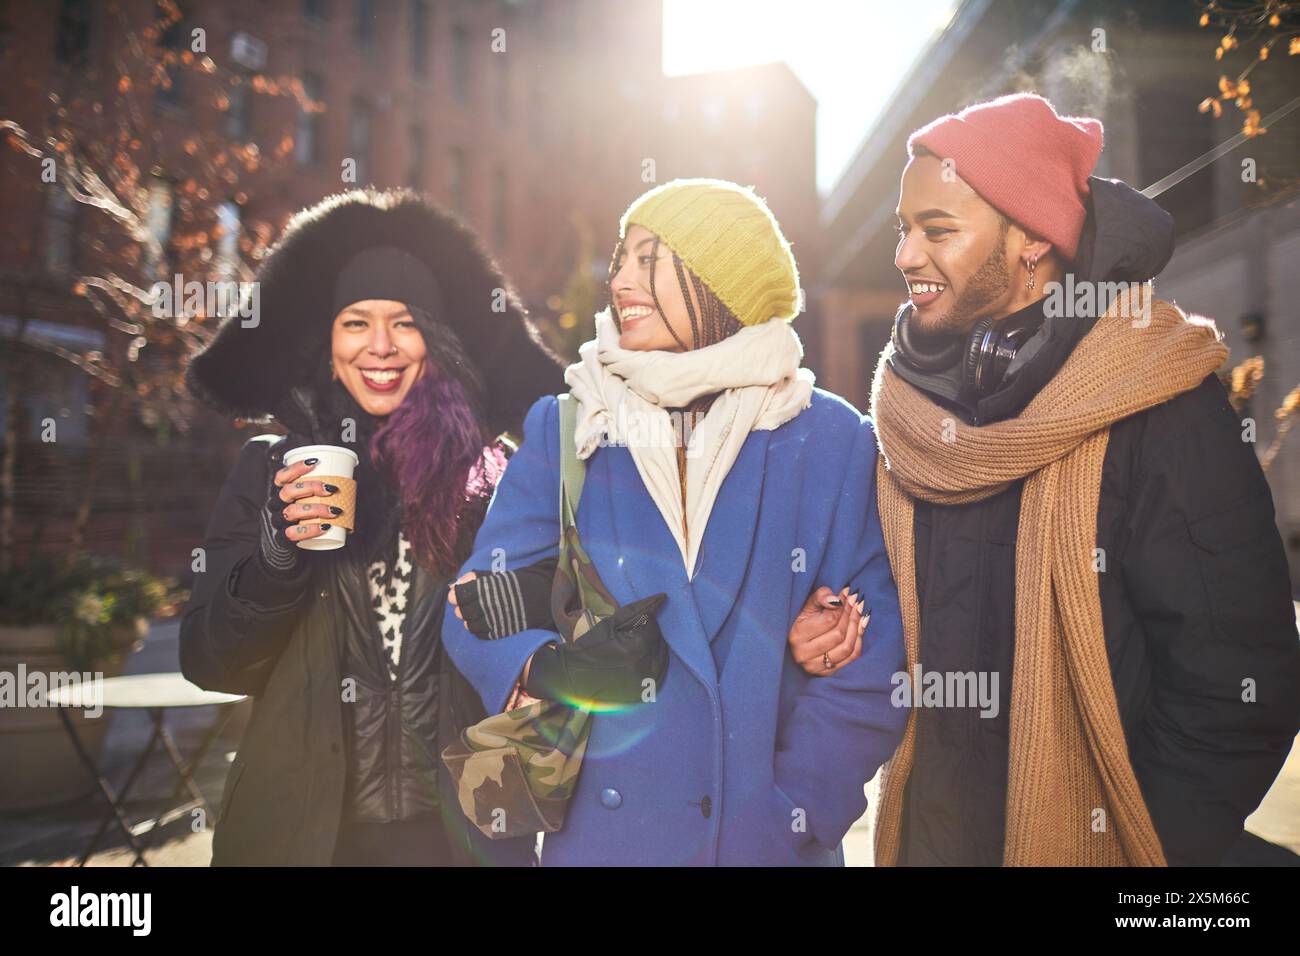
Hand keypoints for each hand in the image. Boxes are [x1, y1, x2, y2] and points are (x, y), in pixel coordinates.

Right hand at [270, 457, 343, 545]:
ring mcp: (279, 522)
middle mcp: (277, 505)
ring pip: (291, 511)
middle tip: (331, 489)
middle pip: (288, 491)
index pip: (281, 477)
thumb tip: (348, 477)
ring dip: (316, 509)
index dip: (296, 468)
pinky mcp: (283, 538)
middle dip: (311, 487)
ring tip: (334, 511)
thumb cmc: (304, 516)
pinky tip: (324, 527)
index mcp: (282, 493)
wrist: (290, 541)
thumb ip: (321, 489)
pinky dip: (311, 529)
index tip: (315, 462)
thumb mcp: (308, 499)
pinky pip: (293, 533)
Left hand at [447, 557, 560, 638]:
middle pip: (463, 611)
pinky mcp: (501, 632)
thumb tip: (454, 585)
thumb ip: (474, 579)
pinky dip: (478, 629)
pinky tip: (482, 622)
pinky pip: (481, 634)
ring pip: (470, 624)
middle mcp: (490, 604)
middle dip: (461, 608)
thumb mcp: (496, 576)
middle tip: (465, 605)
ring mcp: (495, 620)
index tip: (455, 595)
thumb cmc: (516, 585)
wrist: (541, 598)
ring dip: (469, 620)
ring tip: (476, 614)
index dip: (455, 595)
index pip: (461, 594)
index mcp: (488, 588)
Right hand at [524, 593, 668, 705]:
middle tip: (633, 634)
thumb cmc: (588, 647)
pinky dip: (654, 666)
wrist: (570, 677)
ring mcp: (643, 686)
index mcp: (636, 650)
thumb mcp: (610, 624)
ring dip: (654, 650)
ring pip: (662, 660)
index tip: (632, 623)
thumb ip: (638, 610)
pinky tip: (641, 661)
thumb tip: (663, 597)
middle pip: (660, 644)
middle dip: (650, 635)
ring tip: (635, 646)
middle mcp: (644, 670)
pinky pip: (658, 677)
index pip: (654, 628)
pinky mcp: (641, 696)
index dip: (645, 621)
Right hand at [788, 586, 867, 675]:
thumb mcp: (807, 605)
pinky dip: (859, 641)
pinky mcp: (826, 673)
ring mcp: (815, 666)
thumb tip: (836, 600)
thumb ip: (821, 597)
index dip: (842, 606)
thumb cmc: (804, 620)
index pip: (828, 620)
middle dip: (850, 615)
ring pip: (847, 647)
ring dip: (857, 627)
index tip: (847, 594)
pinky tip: (859, 627)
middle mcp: (803, 654)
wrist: (800, 641)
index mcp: (796, 635)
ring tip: (858, 612)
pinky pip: (851, 658)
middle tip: (856, 601)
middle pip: (839, 634)